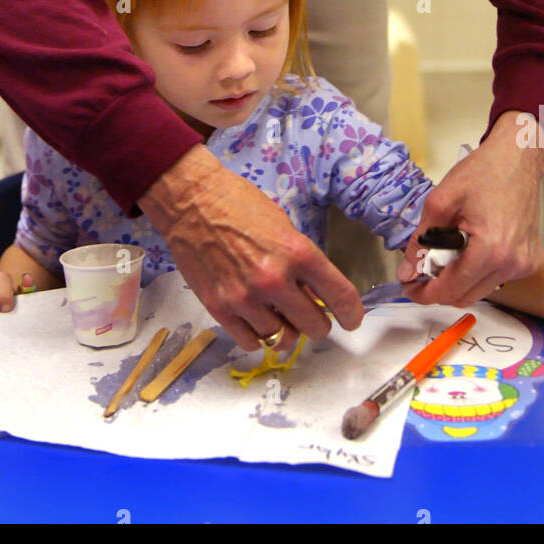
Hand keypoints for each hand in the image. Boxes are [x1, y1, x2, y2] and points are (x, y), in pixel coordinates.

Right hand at [139, 144, 363, 350]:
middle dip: (317, 323)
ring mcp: (245, 298)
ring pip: (282, 339)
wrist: (191, 202)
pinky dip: (258, 336)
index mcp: (297, 253)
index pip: (339, 295)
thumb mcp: (283, 226)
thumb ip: (301, 263)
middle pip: (315, 326)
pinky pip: (250, 342)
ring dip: (286, 330)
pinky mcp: (219, 308)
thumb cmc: (239, 205)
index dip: (351, 313)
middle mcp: (274, 280)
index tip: (351, 319)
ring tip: (279, 315)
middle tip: (310, 315)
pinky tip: (257, 320)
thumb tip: (315, 293)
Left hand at [397, 110, 543, 305]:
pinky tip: (467, 250)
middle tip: (419, 271)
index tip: (408, 286)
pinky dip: (476, 272)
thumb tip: (407, 272)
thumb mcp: (441, 200)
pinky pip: (496, 279)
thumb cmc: (483, 172)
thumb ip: (420, 241)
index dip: (423, 293)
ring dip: (457, 281)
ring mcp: (524, 264)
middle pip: (465, 296)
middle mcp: (512, 264)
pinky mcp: (530, 261)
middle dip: (437, 289)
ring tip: (443, 255)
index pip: (450, 290)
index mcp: (491, 250)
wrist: (518, 158)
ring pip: (480, 291)